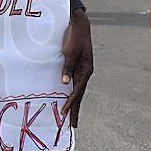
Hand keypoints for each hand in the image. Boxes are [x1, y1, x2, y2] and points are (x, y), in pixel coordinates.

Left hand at [61, 8, 93, 126]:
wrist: (80, 25)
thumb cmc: (75, 37)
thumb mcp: (69, 52)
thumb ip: (67, 67)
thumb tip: (65, 83)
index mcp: (86, 70)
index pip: (77, 91)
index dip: (71, 103)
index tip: (65, 113)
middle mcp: (85, 72)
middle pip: (80, 94)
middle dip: (76, 109)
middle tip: (74, 125)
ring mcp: (82, 70)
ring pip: (78, 90)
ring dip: (75, 103)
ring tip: (72, 117)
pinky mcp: (78, 67)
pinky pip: (75, 83)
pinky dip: (72, 93)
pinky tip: (69, 99)